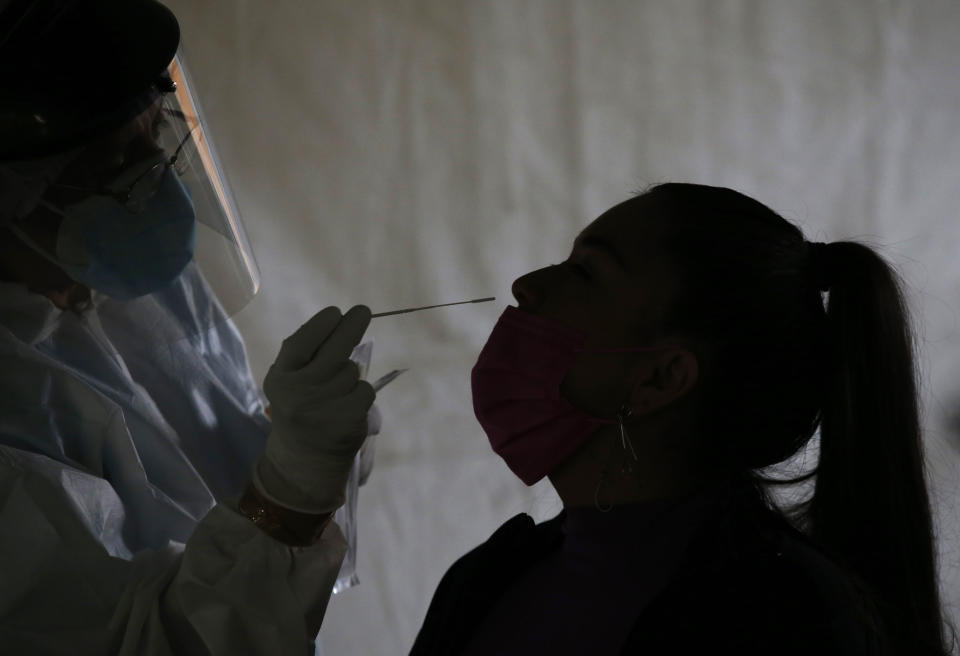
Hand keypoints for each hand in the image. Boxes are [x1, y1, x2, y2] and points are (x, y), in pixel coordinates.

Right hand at [253, 305, 375, 513]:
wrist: (303, 460)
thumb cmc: (299, 408)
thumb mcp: (288, 382)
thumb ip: (305, 354)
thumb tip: (338, 319)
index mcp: (280, 378)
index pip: (302, 342)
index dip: (322, 324)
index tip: (336, 312)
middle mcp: (300, 392)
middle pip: (335, 349)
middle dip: (352, 325)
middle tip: (363, 310)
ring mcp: (325, 406)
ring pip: (352, 371)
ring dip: (350, 375)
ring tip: (335, 394)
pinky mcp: (348, 419)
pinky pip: (364, 390)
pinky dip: (360, 394)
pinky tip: (346, 408)